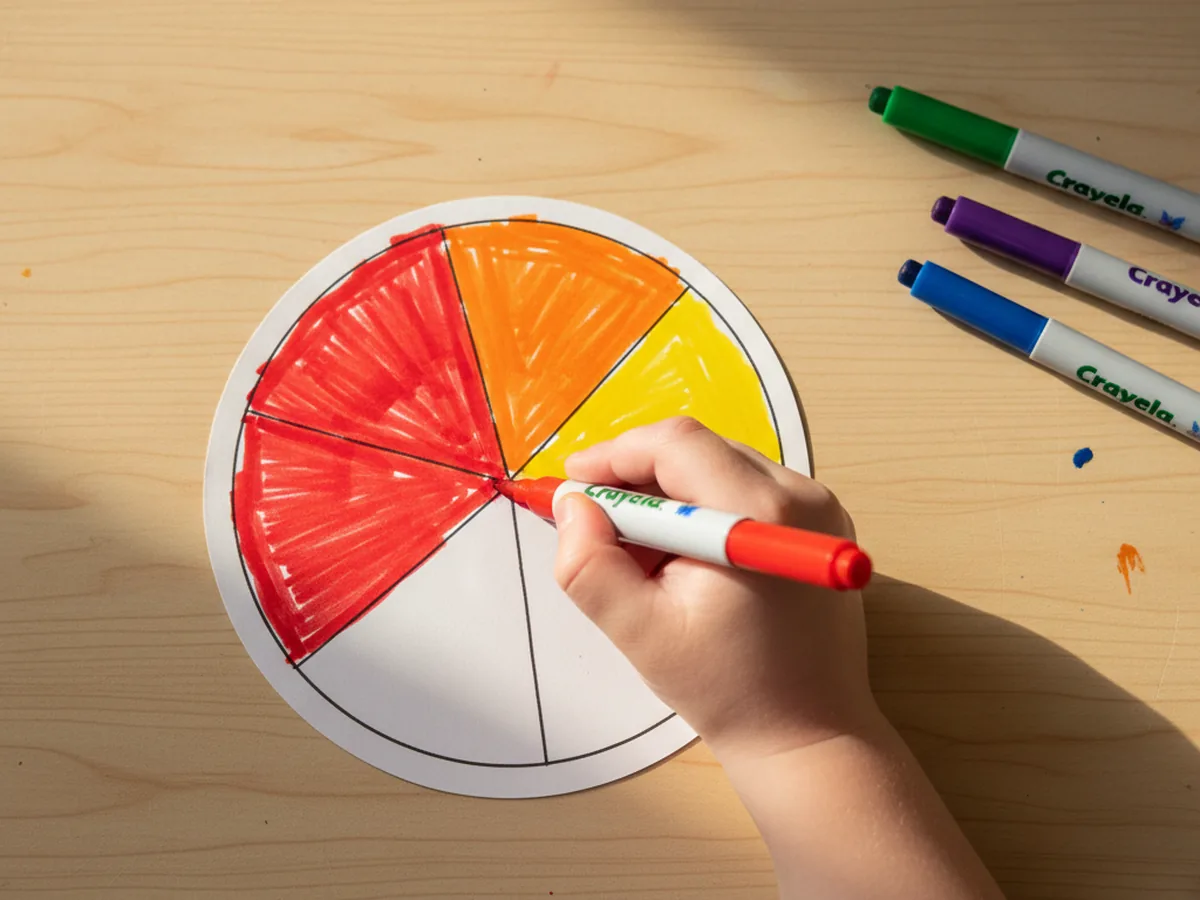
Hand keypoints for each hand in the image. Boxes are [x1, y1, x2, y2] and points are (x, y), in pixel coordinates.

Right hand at [554, 416, 877, 760]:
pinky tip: (682, 560)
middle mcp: (802, 496)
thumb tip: (572, 506)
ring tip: (642, 555)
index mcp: (761, 515)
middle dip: (637, 477)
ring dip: (668, 495)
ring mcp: (819, 507)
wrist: (808, 735)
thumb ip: (589, 566)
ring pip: (720, 465)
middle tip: (596, 522)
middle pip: (699, 449)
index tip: (574, 484)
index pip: (676, 444)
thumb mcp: (640, 633)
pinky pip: (747, 488)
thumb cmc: (733, 690)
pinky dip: (702, 508)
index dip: (615, 454)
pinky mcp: (820, 524)